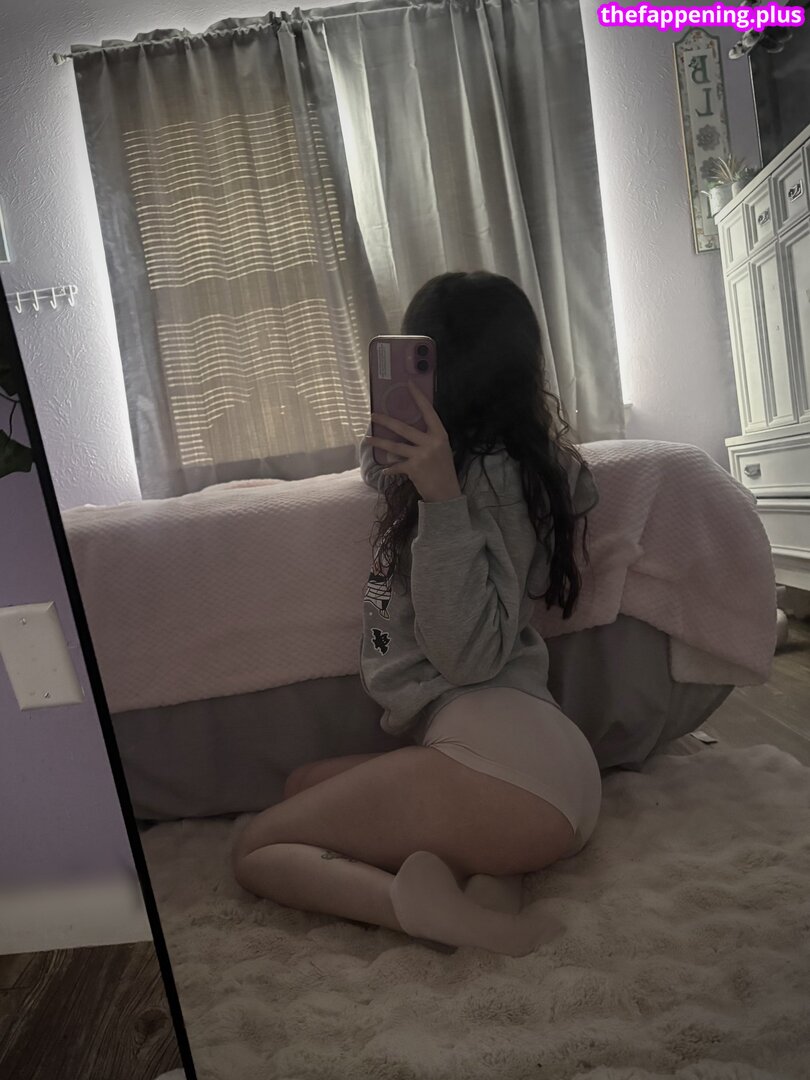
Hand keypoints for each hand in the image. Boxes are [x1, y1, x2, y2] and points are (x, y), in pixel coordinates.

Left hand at [364, 383, 461, 502]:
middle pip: (403, 428)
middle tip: (373, 415)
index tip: (408, 384)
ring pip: (394, 446)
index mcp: (439, 435)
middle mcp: (431, 443)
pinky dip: (389, 469)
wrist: (447, 493)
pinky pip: (395, 466)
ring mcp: (421, 456)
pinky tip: (385, 470)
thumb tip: (406, 435)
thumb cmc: (444, 470)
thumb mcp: (441, 450)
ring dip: (379, 443)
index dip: (418, 397)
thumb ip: (428, 440)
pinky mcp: (413, 468)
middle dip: (386, 421)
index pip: (428, 411)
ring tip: (367, 439)